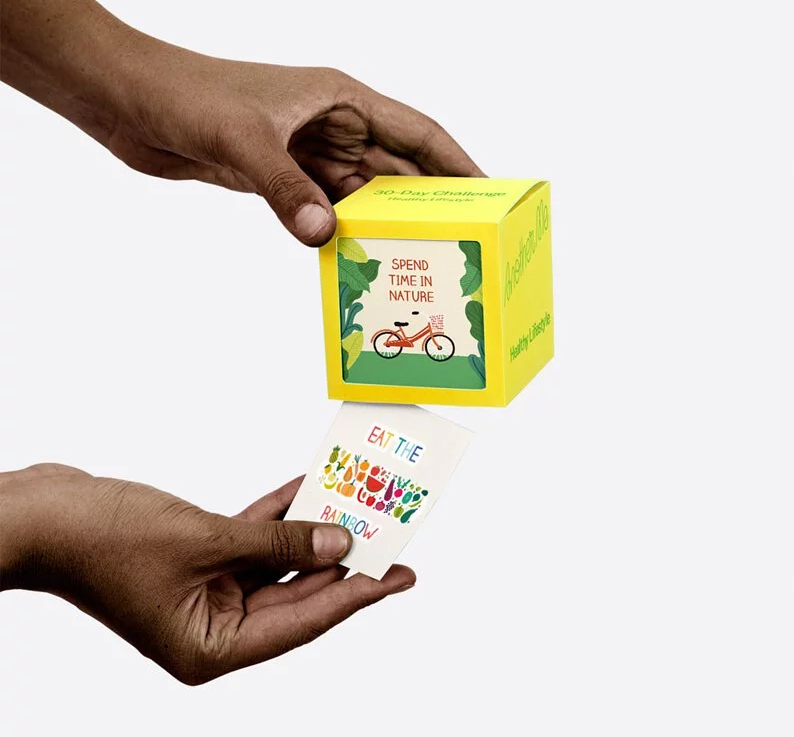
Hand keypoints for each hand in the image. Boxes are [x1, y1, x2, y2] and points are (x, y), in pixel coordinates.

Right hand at [0, 464, 414, 683]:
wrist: (45, 514)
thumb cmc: (106, 539)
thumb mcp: (207, 540)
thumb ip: (279, 545)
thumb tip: (338, 546)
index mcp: (210, 648)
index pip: (304, 622)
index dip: (358, 596)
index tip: (401, 576)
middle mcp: (211, 627)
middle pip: (295, 594)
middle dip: (342, 562)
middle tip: (389, 538)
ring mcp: (203, 592)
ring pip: (275, 563)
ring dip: (309, 532)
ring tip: (356, 508)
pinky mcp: (196, 560)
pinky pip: (249, 540)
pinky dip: (275, 516)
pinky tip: (305, 491)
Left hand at [1, 0, 482, 245]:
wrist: (130, 100)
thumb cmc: (186, 93)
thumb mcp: (243, 139)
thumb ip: (285, 188)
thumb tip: (324, 236)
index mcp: (339, 98)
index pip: (417, 132)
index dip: (457, 164)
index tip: (488, 194)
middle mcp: (330, 126)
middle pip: (395, 171)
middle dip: (426, 205)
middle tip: (458, 245)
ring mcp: (305, 155)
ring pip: (361, 196)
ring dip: (382, 226)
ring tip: (413, 262)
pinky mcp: (280, 179)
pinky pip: (323, 211)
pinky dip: (340, 235)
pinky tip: (356, 260)